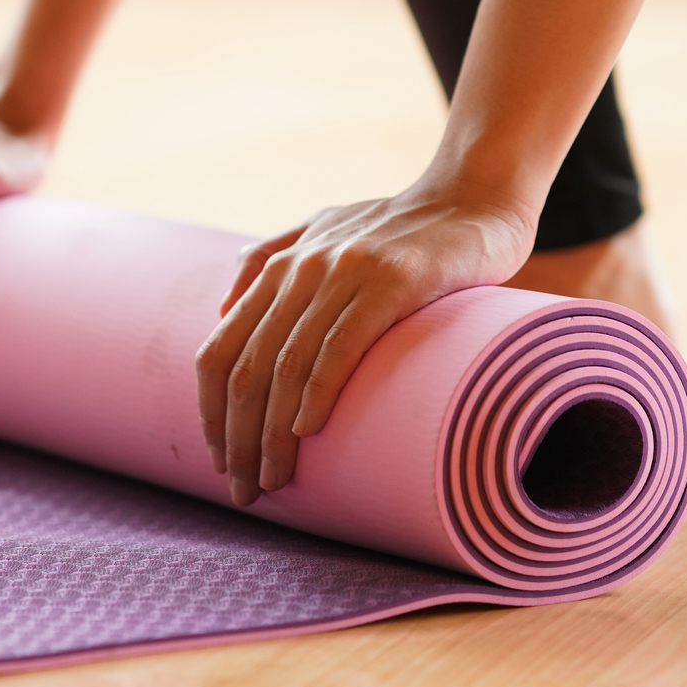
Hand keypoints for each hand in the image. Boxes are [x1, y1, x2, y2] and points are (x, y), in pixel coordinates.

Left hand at [196, 183, 534, 506]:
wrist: (477, 195)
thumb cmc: (404, 227)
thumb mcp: (326, 229)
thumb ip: (274, 257)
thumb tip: (225, 305)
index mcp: (279, 265)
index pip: (218, 350)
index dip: (210, 412)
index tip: (221, 461)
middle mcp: (301, 267)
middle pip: (245, 367)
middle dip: (236, 438)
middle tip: (245, 491)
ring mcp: (344, 271)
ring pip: (286, 365)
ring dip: (271, 433)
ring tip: (273, 479)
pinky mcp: (393, 280)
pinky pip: (340, 345)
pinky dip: (317, 392)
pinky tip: (306, 431)